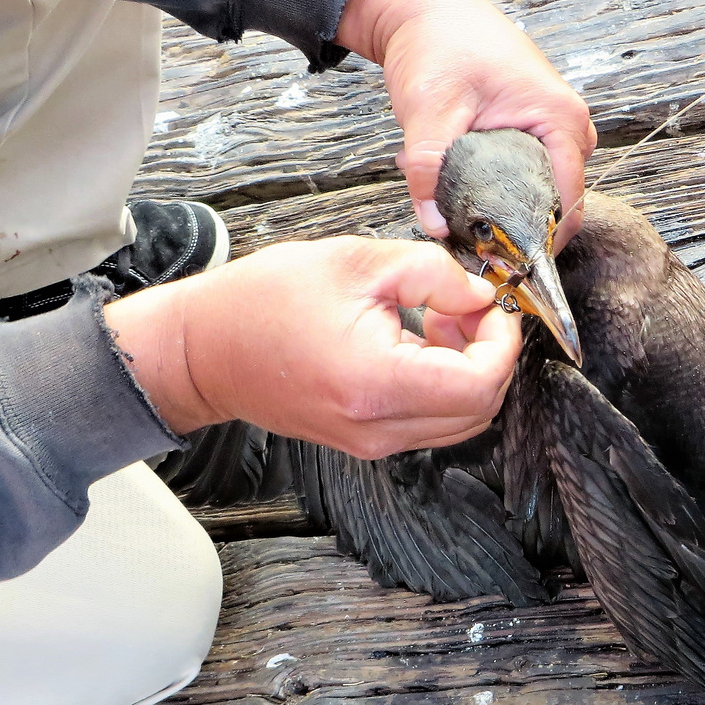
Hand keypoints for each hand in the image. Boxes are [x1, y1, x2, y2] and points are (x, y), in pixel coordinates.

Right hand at [103, 237, 521, 457]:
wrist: (202, 351)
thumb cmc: (262, 301)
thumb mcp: (355, 261)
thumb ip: (431, 273)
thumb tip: (479, 292)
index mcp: (377, 384)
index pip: (481, 384)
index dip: (502, 340)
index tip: (490, 302)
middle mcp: (378, 428)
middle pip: (480, 410)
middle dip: (492, 355)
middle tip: (469, 306)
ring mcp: (372, 443)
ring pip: (461, 421)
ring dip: (470, 370)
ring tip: (440, 320)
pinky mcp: (366, 442)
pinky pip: (431, 422)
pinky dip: (443, 384)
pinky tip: (419, 342)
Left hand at [337, 0, 594, 248]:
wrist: (420, 5)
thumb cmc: (435, 40)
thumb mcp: (428, 110)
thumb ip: (428, 169)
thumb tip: (433, 223)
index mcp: (558, 116)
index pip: (569, 200)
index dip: (542, 238)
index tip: (510, 262)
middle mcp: (565, 118)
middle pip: (558, 195)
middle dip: (519, 221)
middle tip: (476, 236)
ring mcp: (551, 118)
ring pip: (541, 181)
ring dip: (505, 199)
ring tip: (462, 202)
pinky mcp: (530, 119)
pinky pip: (527, 164)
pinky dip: (498, 177)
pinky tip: (460, 175)